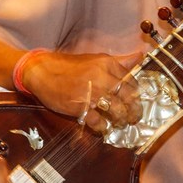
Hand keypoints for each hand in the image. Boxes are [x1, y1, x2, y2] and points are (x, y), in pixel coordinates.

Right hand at [22, 51, 143, 132]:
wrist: (42, 71)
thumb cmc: (71, 66)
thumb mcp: (97, 59)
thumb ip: (120, 61)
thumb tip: (140, 55)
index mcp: (108, 64)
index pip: (132, 82)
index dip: (137, 95)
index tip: (137, 102)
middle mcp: (102, 78)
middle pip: (128, 98)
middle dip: (134, 110)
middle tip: (134, 117)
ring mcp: (91, 93)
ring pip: (117, 111)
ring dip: (121, 120)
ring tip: (121, 122)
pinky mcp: (80, 107)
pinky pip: (98, 121)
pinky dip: (103, 127)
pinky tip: (103, 127)